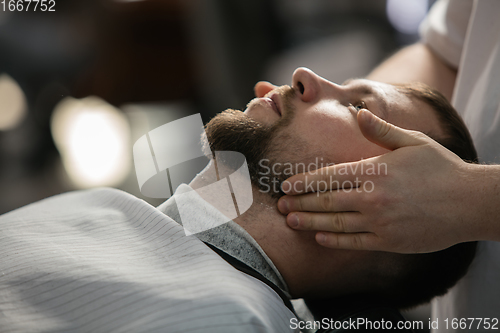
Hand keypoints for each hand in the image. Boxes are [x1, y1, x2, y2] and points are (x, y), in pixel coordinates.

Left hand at [278, 109, 481, 252]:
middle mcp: (373, 198)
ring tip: (291, 221)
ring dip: (310, 223)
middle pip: (326, 201)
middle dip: (299, 203)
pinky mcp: (389, 243)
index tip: (286, 185)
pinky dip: (334, 241)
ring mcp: (380, 223)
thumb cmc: (442, 168)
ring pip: (335, 224)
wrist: (470, 203)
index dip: (303, 182)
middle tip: (280, 205)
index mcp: (375, 171)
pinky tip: (320, 238)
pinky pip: (354, 243)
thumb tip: (358, 113)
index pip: (328, 177)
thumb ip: (381, 129)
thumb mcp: (413, 141)